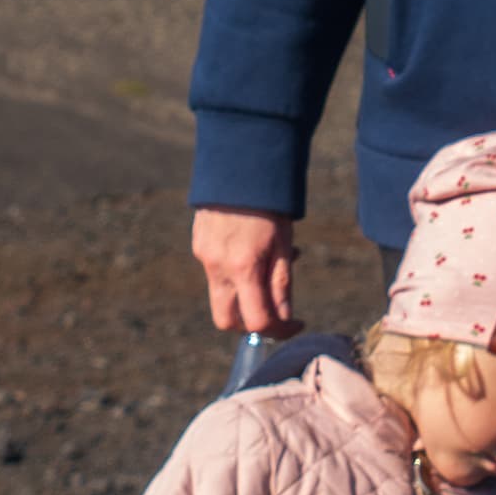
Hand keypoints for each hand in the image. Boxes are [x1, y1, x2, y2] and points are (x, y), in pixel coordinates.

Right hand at [191, 207, 297, 333]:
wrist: (240, 163)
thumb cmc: (270, 203)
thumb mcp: (284, 243)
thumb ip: (281, 284)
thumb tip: (284, 319)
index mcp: (243, 267)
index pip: (256, 322)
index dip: (279, 331)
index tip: (297, 324)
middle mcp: (217, 266)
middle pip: (227, 320)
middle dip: (251, 324)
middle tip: (275, 311)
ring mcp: (203, 255)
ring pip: (221, 295)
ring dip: (244, 295)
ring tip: (269, 265)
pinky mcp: (198, 244)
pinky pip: (215, 272)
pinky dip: (234, 274)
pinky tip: (251, 249)